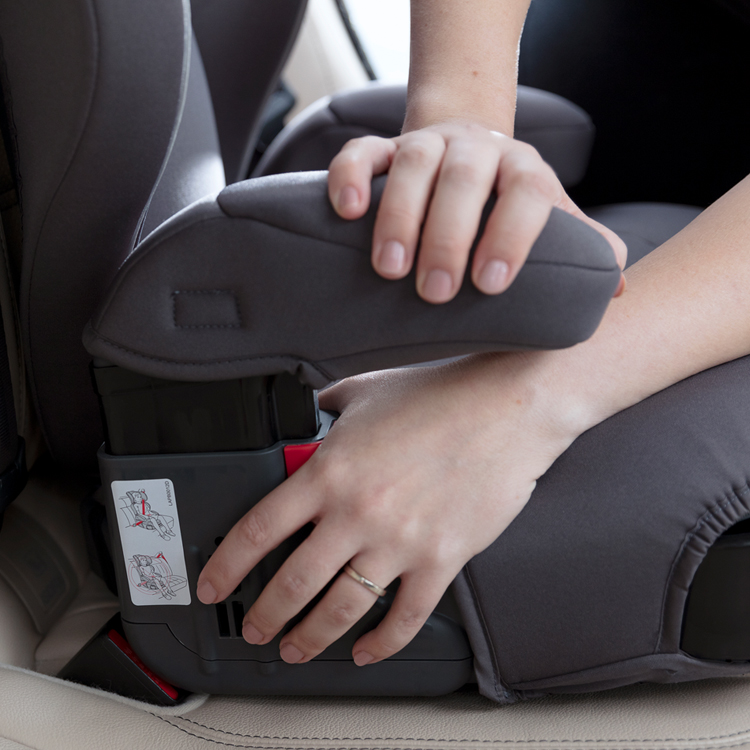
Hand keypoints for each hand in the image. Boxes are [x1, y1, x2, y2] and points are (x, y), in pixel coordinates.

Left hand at [196, 354, 579, 665]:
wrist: (506, 408)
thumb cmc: (439, 395)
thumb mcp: (365, 390)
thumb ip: (325, 408)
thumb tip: (306, 415)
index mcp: (331, 471)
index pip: (259, 530)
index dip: (226, 565)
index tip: (214, 585)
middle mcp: (358, 513)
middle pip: (293, 583)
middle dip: (264, 616)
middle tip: (254, 629)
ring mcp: (399, 542)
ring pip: (341, 609)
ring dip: (311, 637)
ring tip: (296, 647)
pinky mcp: (441, 559)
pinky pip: (405, 617)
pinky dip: (382, 643)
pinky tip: (366, 650)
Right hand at [328, 121, 626, 302]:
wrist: (470, 147)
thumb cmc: (508, 201)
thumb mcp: (549, 219)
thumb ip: (579, 246)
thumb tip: (614, 286)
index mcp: (524, 169)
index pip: (527, 193)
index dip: (512, 235)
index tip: (491, 284)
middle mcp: (478, 149)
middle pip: (465, 180)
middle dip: (448, 236)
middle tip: (435, 292)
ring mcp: (428, 144)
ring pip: (412, 163)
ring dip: (398, 215)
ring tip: (388, 269)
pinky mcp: (384, 146)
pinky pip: (362, 150)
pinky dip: (350, 176)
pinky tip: (346, 211)